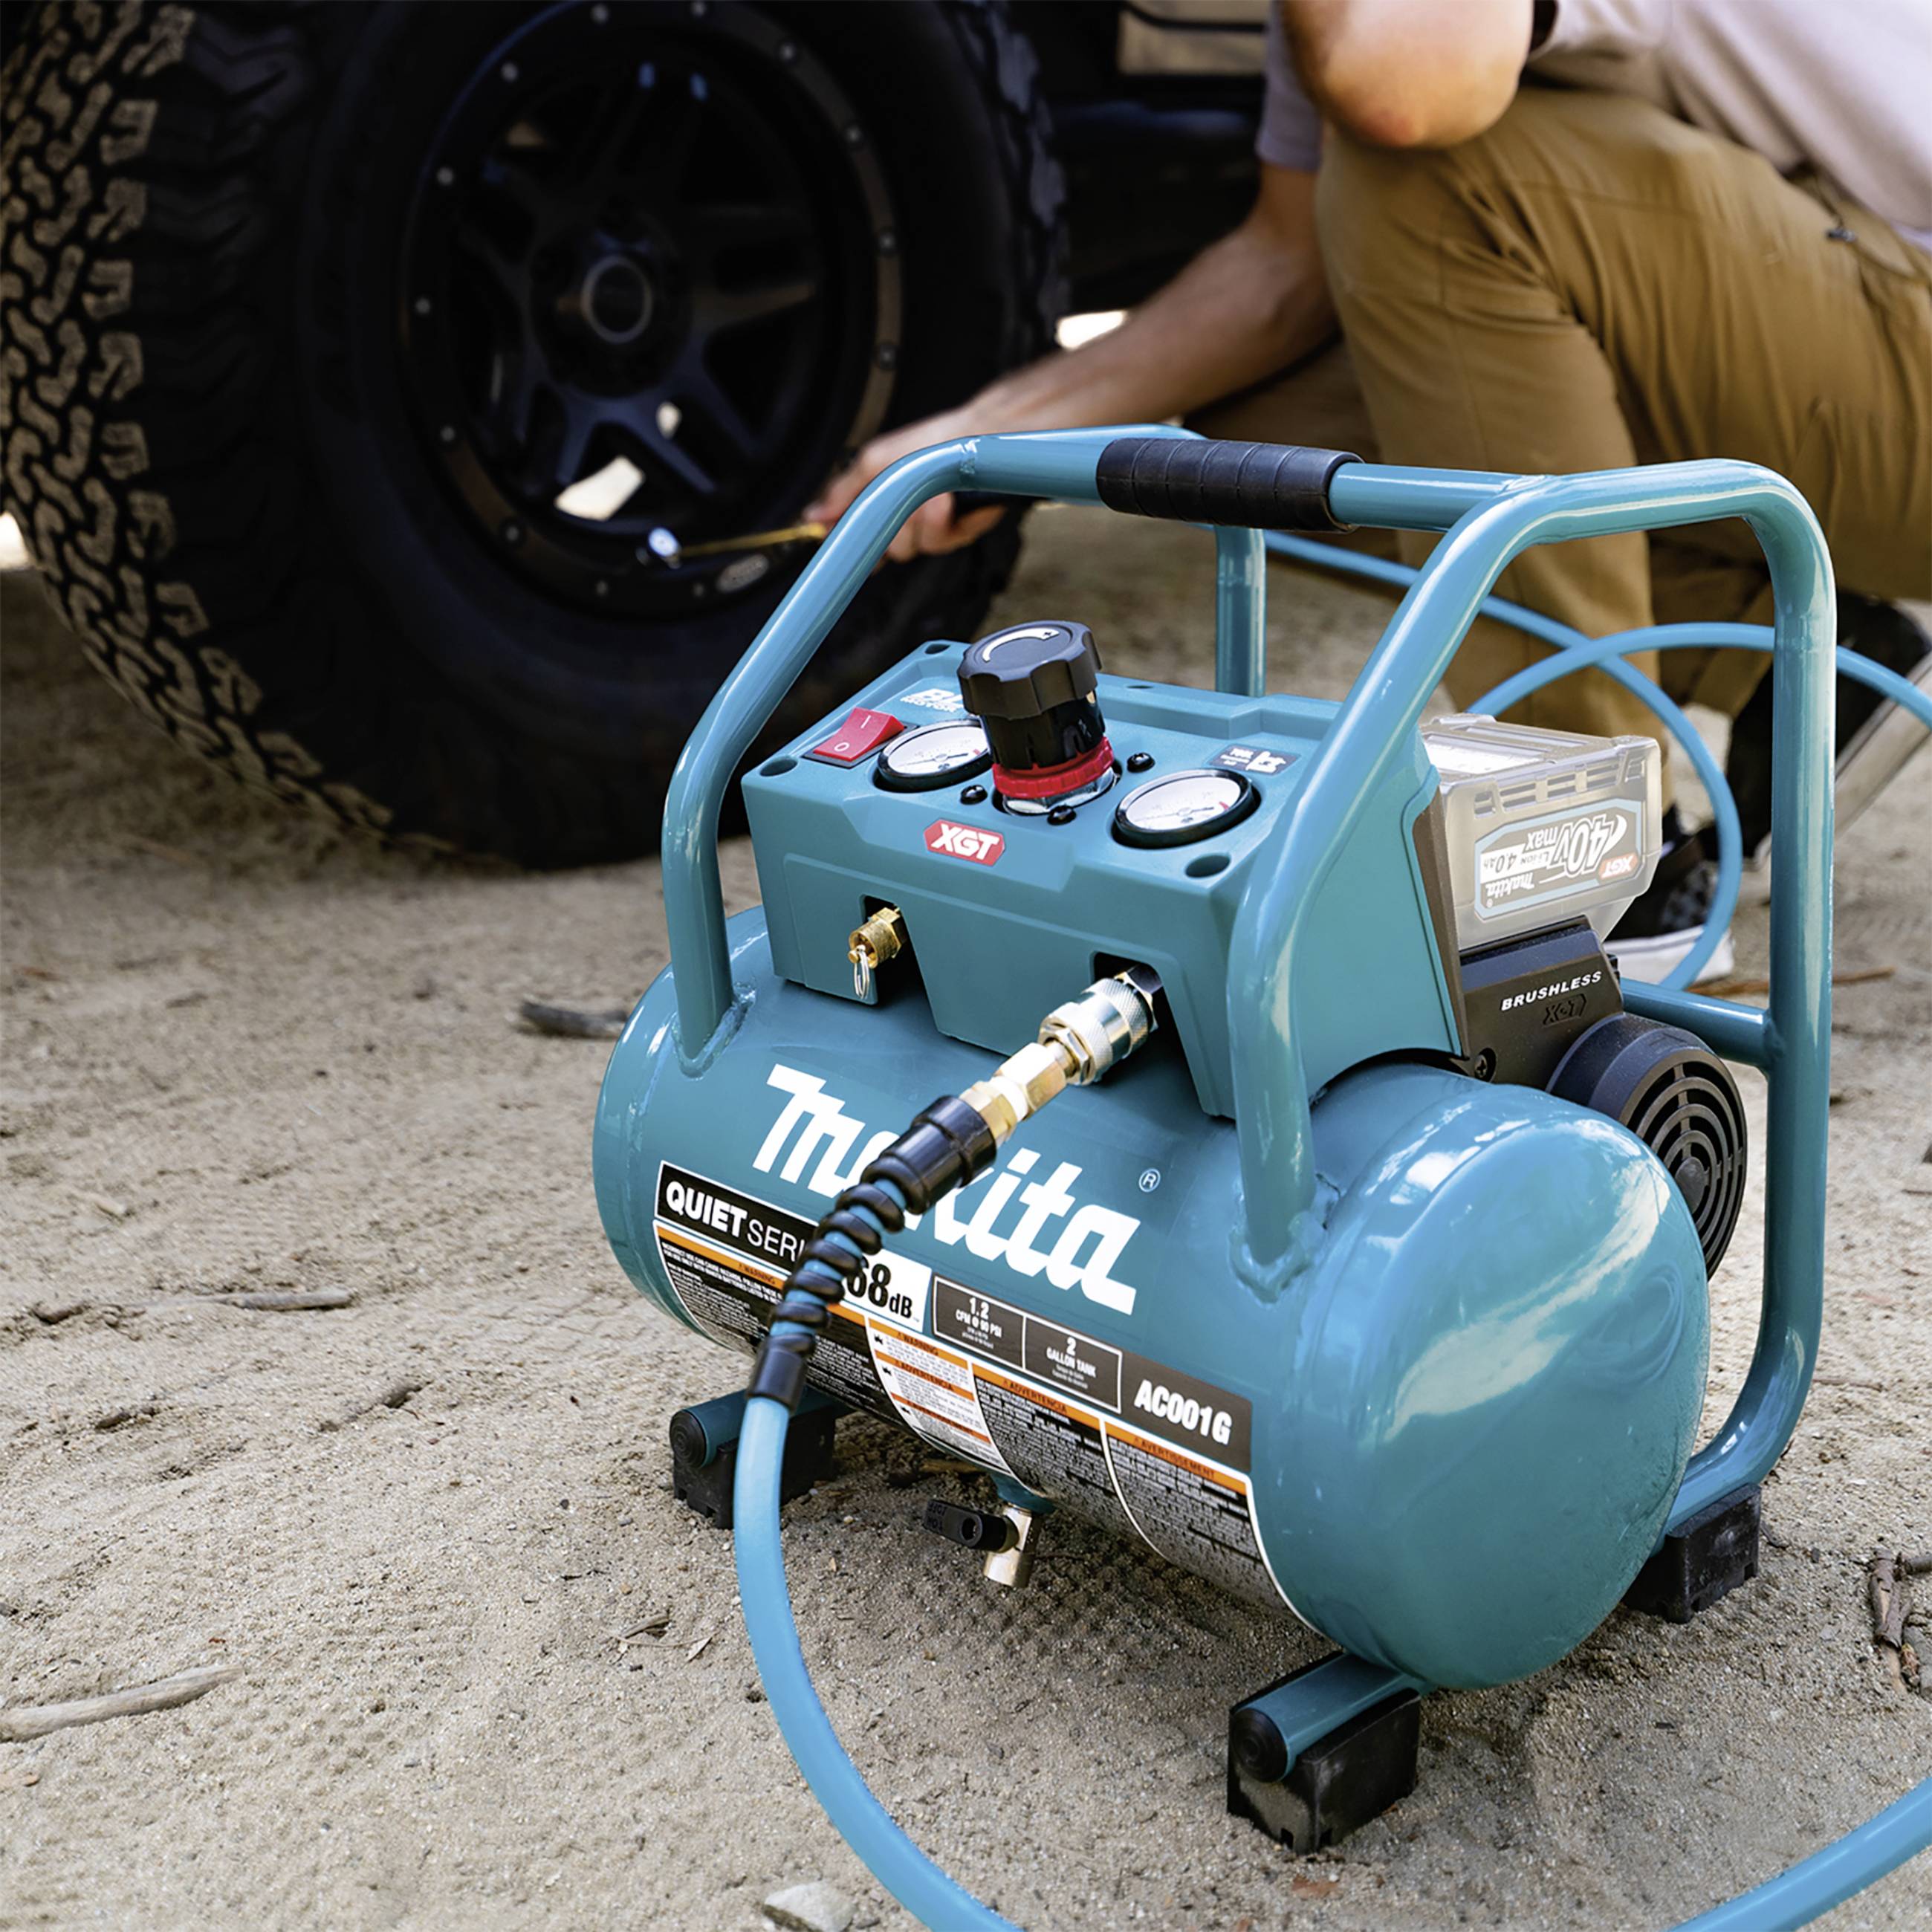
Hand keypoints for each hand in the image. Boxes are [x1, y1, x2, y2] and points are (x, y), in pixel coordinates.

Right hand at [806, 409, 1007, 563]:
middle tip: (900, 499)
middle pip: (885, 553)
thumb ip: (843, 491)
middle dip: (891, 526)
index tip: (848, 540)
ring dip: (918, 519)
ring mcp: (932, 531)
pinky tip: (948, 499)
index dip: (853, 546)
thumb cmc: (928, 442)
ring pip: (911, 549)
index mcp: (881, 509)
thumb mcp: (874, 462)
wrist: (974, 437)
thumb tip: (812, 515)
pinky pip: (943, 542)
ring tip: (930, 492)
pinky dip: (942, 519)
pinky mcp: (960, 534)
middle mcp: (905, 525)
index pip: (859, 543)